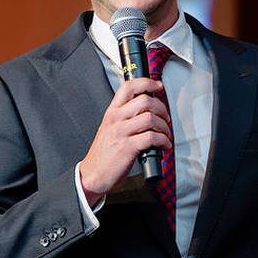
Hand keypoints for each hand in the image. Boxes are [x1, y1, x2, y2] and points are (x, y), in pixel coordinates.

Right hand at [79, 78, 171, 203]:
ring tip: (165, 134)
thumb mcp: (110, 128)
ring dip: (164, 127)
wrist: (93, 175)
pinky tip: (163, 146)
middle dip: (162, 108)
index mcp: (111, 112)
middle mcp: (115, 119)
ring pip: (151, 118)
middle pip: (145, 100)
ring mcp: (121, 133)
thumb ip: (125, 117)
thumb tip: (147, 110)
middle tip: (165, 118)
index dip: (147, 83)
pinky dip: (163, 141)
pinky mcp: (127, 148)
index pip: (128, 87)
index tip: (158, 87)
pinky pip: (152, 137)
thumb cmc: (104, 154)